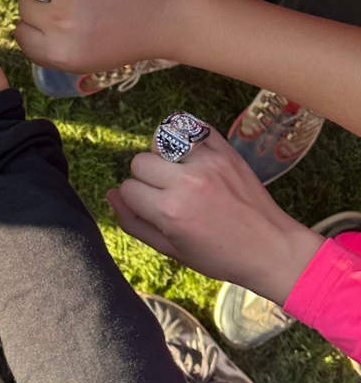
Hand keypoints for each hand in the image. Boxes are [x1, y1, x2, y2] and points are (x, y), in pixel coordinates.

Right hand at [14, 0, 204, 72]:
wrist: (171, 16)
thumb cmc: (129, 37)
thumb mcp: (86, 58)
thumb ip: (53, 45)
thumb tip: (24, 22)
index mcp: (58, 54)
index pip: (20, 34)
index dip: (35, 25)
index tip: (52, 21)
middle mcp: (60, 26)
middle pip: (25, 4)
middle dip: (44, 2)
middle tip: (73, 4)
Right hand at [109, 127, 322, 305]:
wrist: (272, 249)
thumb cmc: (221, 256)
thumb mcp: (172, 250)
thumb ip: (134, 223)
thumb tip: (110, 195)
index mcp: (170, 211)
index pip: (127, 188)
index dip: (135, 200)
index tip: (152, 209)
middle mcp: (185, 182)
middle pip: (139, 161)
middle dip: (146, 178)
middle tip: (167, 193)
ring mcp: (207, 162)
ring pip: (160, 139)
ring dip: (164, 154)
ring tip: (179, 171)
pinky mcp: (225, 151)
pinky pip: (192, 126)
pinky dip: (187, 136)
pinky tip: (191, 154)